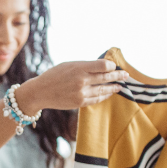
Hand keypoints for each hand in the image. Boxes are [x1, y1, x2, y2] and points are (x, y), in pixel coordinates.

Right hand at [14, 60, 128, 114]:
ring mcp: (81, 93)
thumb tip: (103, 66)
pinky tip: (108, 93)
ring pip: (103, 90)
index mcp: (79, 68)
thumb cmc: (55, 75)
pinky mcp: (79, 103)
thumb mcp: (69, 65)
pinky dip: (104, 96)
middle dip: (118, 76)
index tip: (115, 66)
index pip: (103, 65)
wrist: (40, 92)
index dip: (111, 66)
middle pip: (106, 78)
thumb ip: (85, 66)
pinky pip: (96, 99)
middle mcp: (81, 80)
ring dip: (113, 88)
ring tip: (120, 86)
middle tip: (126, 75)